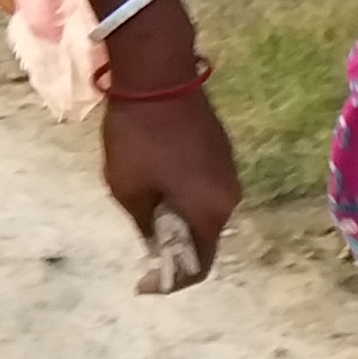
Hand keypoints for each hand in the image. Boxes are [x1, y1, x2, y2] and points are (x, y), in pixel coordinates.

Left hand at [98, 88, 242, 292]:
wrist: (158, 74)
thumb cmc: (139, 137)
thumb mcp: (128, 189)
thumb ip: (146, 225)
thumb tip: (157, 243)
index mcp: (211, 212)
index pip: (201, 266)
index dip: (172, 282)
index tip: (144, 284)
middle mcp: (229, 195)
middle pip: (203, 236)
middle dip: (173, 246)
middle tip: (141, 244)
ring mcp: (228, 168)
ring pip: (201, 207)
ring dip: (175, 215)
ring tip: (142, 207)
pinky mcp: (219, 147)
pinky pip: (201, 184)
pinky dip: (180, 192)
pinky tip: (153, 179)